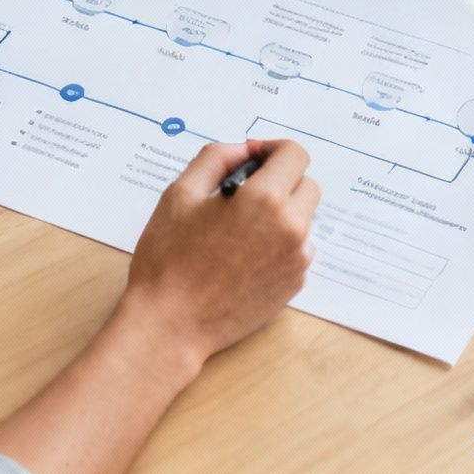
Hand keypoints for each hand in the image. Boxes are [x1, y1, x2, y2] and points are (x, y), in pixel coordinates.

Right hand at [119, 140, 318, 367]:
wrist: (170, 324)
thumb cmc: (168, 259)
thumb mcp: (180, 194)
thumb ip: (216, 158)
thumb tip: (244, 150)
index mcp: (264, 199)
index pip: (294, 154)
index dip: (272, 149)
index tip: (252, 157)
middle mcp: (291, 228)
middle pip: (305, 184)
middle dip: (279, 180)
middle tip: (242, 194)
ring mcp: (297, 260)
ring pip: (303, 218)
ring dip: (281, 213)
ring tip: (239, 229)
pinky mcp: (294, 284)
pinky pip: (298, 249)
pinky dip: (279, 243)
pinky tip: (243, 256)